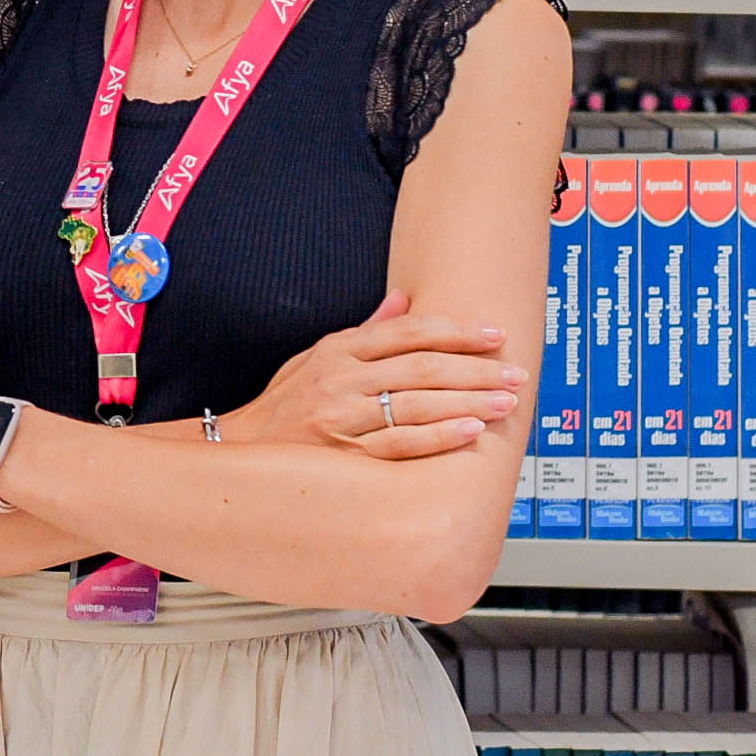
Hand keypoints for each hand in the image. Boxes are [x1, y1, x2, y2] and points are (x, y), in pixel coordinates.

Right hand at [228, 291, 519, 457]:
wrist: (241, 450)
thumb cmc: (284, 405)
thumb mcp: (315, 357)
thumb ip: (364, 332)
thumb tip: (402, 299)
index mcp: (340, 350)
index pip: (408, 332)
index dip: (456, 330)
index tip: (494, 334)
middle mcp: (343, 379)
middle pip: (422, 366)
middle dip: (475, 368)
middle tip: (514, 372)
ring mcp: (343, 417)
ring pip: (418, 404)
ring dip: (468, 401)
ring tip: (505, 401)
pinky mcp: (346, 455)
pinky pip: (400, 444)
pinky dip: (438, 437)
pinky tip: (470, 431)